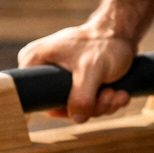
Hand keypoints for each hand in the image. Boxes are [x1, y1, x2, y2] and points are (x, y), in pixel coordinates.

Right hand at [17, 25, 136, 122]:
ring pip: (77, 107)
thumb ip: (81, 97)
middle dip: (89, 107)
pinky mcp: (77, 84)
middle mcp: (43, 70)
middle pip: (58, 106)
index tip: (67, 109)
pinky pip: (88, 104)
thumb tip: (77, 118)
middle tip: (108, 95)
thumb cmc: (105, 44)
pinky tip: (120, 94)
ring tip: (117, 93)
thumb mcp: (91, 69)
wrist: (124, 34)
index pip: (29, 95)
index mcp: (35, 61)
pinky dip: (106, 102)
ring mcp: (60, 79)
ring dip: (101, 105)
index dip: (48, 108)